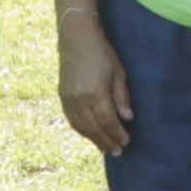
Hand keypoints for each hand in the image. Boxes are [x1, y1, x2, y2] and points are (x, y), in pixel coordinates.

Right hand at [55, 20, 132, 155]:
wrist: (76, 38)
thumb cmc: (102, 52)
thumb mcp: (118, 72)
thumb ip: (122, 97)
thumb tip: (128, 118)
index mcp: (95, 93)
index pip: (107, 121)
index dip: (117, 133)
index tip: (126, 142)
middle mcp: (79, 100)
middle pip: (94, 128)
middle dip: (106, 142)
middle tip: (117, 153)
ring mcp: (68, 99)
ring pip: (81, 127)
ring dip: (93, 140)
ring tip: (104, 149)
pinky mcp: (62, 96)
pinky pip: (72, 120)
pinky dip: (82, 130)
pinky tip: (90, 135)